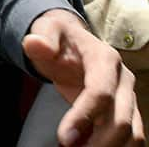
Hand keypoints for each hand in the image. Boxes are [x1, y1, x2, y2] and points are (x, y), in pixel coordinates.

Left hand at [25, 9, 144, 145]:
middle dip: (98, 143)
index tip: (64, 138)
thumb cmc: (58, 38)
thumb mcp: (46, 30)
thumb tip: (33, 43)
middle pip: (121, 120)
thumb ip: (42, 39)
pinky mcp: (125, 111)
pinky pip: (130, 137)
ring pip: (132, 134)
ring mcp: (127, 97)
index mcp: (105, 58)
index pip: (100, 93)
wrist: (71, 42)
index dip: (84, 117)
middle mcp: (123, 80)